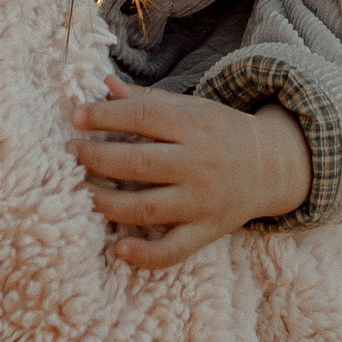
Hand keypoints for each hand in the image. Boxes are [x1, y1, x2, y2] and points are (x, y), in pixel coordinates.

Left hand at [69, 76, 312, 268]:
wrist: (270, 166)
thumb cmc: (220, 132)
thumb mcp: (190, 108)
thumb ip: (148, 99)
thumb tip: (104, 86)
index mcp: (193, 126)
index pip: (141, 118)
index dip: (103, 116)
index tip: (75, 117)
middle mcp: (198, 163)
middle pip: (137, 163)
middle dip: (96, 158)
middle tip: (71, 153)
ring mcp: (202, 201)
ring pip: (146, 208)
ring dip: (106, 202)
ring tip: (83, 192)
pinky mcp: (206, 231)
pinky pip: (172, 250)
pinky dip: (144, 254)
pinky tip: (118, 247)